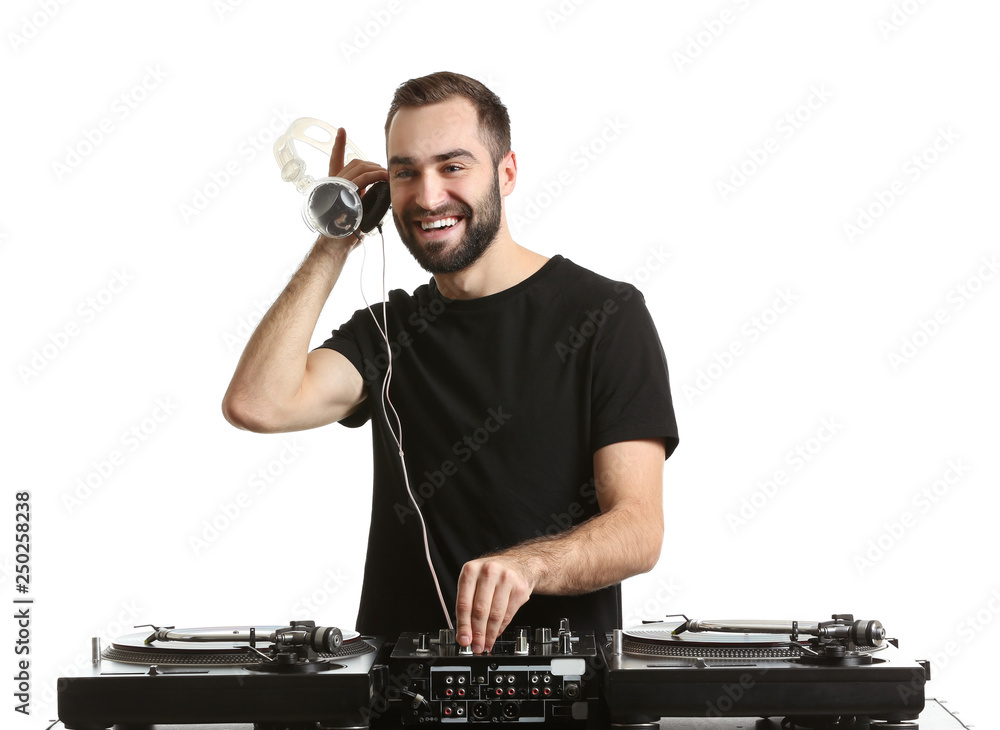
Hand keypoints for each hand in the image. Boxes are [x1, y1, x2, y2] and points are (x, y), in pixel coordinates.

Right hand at [314, 128, 389, 249]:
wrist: (335, 245)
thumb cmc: (344, 233)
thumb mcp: (353, 210)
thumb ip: (360, 197)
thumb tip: (377, 190)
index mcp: (332, 185)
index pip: (335, 161)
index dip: (338, 145)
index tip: (342, 130)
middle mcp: (331, 183)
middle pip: (353, 163)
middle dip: (371, 164)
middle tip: (383, 172)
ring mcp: (336, 186)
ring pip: (359, 167)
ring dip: (376, 169)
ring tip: (386, 175)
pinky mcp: (343, 192)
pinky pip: (362, 178)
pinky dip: (375, 175)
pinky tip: (384, 177)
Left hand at [455, 555, 534, 653]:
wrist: (518, 564)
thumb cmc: (491, 576)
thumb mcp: (474, 583)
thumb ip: (466, 606)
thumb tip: (464, 635)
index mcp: (470, 570)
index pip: (464, 603)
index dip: (463, 625)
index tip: (464, 640)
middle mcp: (488, 572)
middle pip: (480, 610)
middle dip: (477, 633)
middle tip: (476, 646)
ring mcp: (506, 579)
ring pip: (495, 615)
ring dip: (490, 634)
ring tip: (485, 644)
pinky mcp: (519, 588)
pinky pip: (508, 615)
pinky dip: (500, 628)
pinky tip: (496, 634)